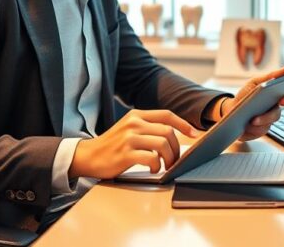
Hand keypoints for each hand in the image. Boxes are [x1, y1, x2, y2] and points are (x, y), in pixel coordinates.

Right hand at [68, 109, 198, 178]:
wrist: (88, 156)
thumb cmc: (112, 145)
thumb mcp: (129, 129)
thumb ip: (147, 128)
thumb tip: (173, 136)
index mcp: (136, 115)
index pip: (166, 115)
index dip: (184, 124)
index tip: (195, 134)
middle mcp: (134, 123)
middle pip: (168, 131)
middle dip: (177, 148)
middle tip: (174, 160)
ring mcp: (129, 138)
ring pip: (163, 144)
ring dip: (169, 158)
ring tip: (164, 166)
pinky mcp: (126, 153)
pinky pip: (152, 158)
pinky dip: (157, 166)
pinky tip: (152, 170)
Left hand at [219, 66, 283, 141]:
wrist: (230, 111)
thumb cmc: (245, 95)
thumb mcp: (255, 83)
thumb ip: (271, 76)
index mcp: (277, 94)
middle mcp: (277, 107)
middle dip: (282, 106)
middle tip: (277, 104)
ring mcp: (270, 119)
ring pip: (273, 119)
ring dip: (263, 118)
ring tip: (253, 119)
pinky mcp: (262, 129)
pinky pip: (262, 129)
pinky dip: (254, 126)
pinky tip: (247, 125)